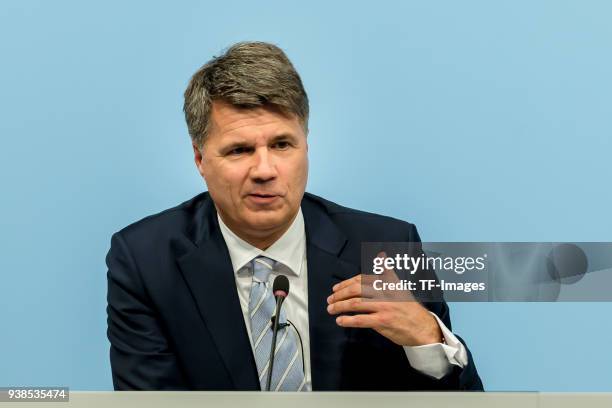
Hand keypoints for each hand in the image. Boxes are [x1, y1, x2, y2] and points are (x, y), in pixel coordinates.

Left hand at [326, 252, 442, 346]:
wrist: (422, 326)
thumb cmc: (408, 308)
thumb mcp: (399, 285)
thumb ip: (387, 272)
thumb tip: (382, 254)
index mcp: (387, 283)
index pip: (362, 279)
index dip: (346, 283)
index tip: (336, 288)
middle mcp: (384, 293)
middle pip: (356, 290)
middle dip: (340, 294)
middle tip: (330, 300)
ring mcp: (383, 307)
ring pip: (356, 304)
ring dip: (340, 306)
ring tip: (331, 310)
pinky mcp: (382, 321)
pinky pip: (361, 319)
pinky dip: (348, 320)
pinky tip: (341, 321)